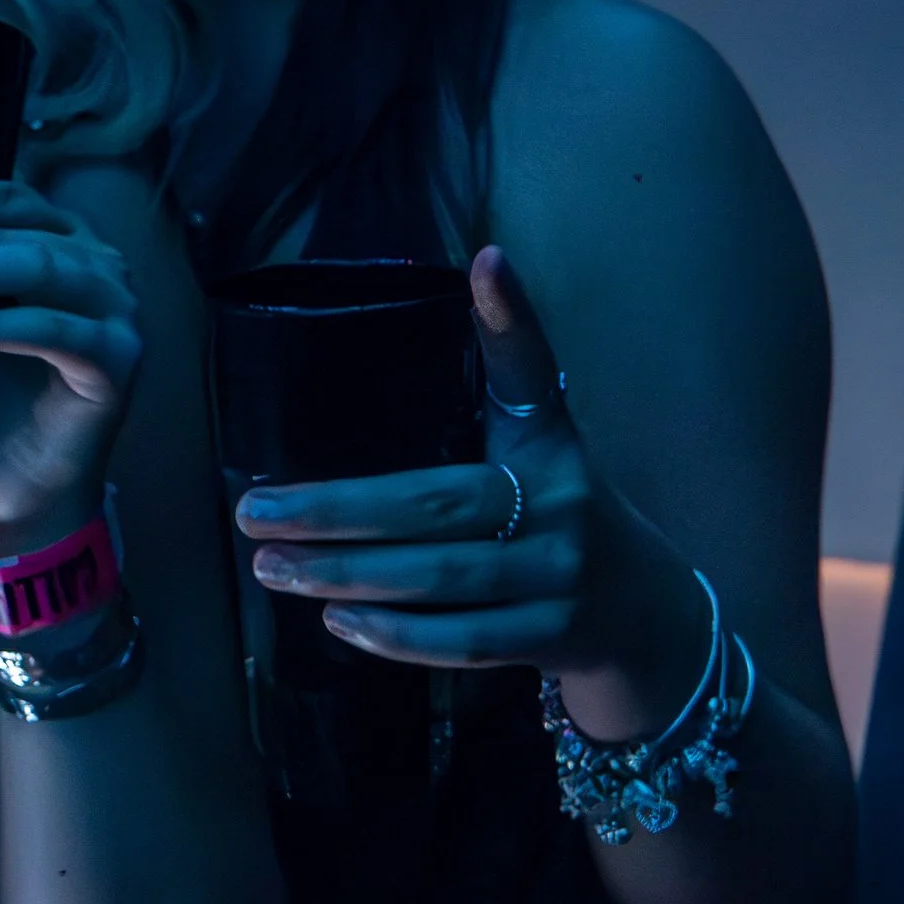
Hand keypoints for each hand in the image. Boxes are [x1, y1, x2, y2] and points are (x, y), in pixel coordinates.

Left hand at [233, 247, 708, 733]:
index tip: (488, 261)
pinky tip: (339, 623)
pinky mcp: (552, 637)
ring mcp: (560, 576)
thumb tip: (460, 289)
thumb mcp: (540, 450)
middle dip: (338, 511)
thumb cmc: (563, 518)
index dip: (511, 321)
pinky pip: (466, 642)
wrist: (649, 616)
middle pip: (439, 503)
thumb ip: (495, 393)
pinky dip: (400, 637)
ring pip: (443, 578)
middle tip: (254, 513)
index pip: (531, 374)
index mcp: (550, 445)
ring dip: (351, 576)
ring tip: (276, 569)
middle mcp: (561, 503)